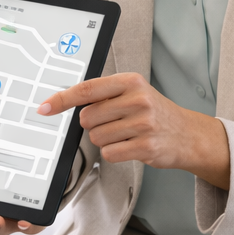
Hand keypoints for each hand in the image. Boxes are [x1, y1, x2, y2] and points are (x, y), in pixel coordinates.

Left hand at [40, 72, 230, 189]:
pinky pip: (109, 153)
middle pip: (87, 117)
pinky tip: (130, 146)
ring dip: (105, 139)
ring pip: (96, 137)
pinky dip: (114, 152)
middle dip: (94, 124)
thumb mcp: (132, 92)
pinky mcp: (147, 146)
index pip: (86, 89)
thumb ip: (102, 94)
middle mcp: (138, 99)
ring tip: (126, 133)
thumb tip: (62, 102)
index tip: (44, 107)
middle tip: (115, 122)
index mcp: (130, 81)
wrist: (188, 134)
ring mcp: (144, 123)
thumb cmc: (153, 112)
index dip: (61, 99)